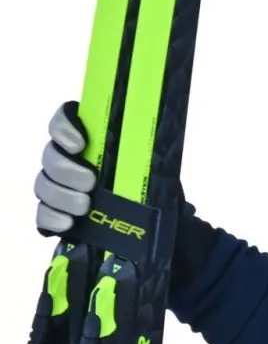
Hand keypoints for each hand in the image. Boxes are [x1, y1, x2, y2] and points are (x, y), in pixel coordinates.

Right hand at [33, 100, 217, 283]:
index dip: (64, 127)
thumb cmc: (147, 186)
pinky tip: (68, 224)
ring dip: (61, 195)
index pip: (64, 120)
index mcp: (89, 139)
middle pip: (50, 155)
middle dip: (67, 169)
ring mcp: (57, 187)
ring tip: (84, 206)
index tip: (79, 143)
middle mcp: (67, 159)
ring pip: (42, 184)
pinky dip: (51, 218)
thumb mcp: (150, 166)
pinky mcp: (54, 213)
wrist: (148, 223)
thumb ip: (141, 151)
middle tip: (90, 183)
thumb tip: (150, 142)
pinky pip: (41, 214)